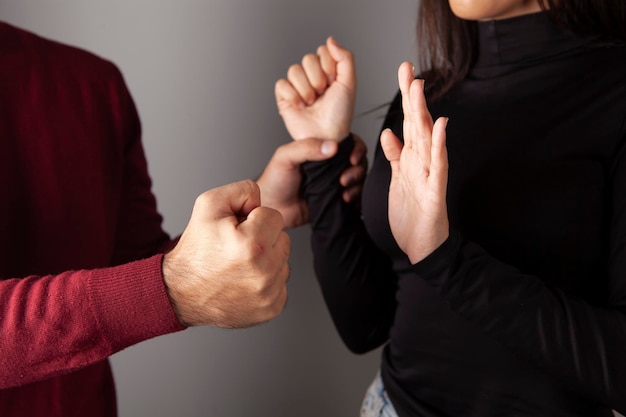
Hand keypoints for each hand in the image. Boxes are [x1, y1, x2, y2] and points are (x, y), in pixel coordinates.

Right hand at [162, 180, 289, 327]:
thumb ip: (242, 190)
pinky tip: (244, 281)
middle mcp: (265, 272)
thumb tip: (263, 200)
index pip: (275, 216)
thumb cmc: (196, 250)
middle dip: (263, 238)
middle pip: (282, 239)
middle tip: (237, 248)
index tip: (236, 231)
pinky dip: (266, 281)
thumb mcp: (208, 204)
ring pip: (283, 261)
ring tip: (240, 265)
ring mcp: (269, 294)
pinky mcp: (271, 309)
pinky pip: (281, 284)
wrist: (180, 293)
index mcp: (252, 245)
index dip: (254, 219)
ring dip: (266, 260)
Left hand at [257, 135, 367, 228]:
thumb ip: (306, 147)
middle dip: (358, 171)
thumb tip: (332, 146)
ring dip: (357, 187)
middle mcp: (330, 166)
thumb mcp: (285, 157)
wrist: (271, 209)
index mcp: (321, 151)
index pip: (348, 143)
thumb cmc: (274, 181)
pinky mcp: (336, 201)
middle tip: (344, 180)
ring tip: (344, 195)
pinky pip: (355, 199)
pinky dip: (357, 201)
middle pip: (358, 162)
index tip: (352, 158)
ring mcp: (334, 184)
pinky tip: (348, 203)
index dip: (356, 149)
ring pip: (359, 181)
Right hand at [275, 36, 355, 141]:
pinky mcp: (284, 97)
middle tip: (323, 94)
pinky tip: (300, 105)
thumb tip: (330, 40)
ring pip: (294, 70)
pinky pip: (281, 84)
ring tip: (312, 102)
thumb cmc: (339, 115)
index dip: (329, 66)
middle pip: (308, 59)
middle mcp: (312, 77)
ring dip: (306, 89)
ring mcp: (297, 86)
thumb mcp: (349, 83)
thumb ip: (345, 58)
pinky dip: (293, 95)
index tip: (334, 83)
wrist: (327, 136)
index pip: (323, 51)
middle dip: (318, 78)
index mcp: (327, 71)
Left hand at [381, 62, 448, 263]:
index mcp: (410, 159)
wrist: (422, 246)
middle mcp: (422, 162)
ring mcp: (430, 174)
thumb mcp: (397, 181)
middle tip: (408, 68)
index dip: (405, 99)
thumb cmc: (411, 214)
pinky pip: (437, 165)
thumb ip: (395, 156)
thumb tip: (388, 133)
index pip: (407, 123)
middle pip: (416, 123)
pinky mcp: (435, 191)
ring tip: (419, 87)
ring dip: (422, 112)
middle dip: (411, 96)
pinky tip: (440, 125)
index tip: (403, 73)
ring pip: (426, 138)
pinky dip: (439, 145)